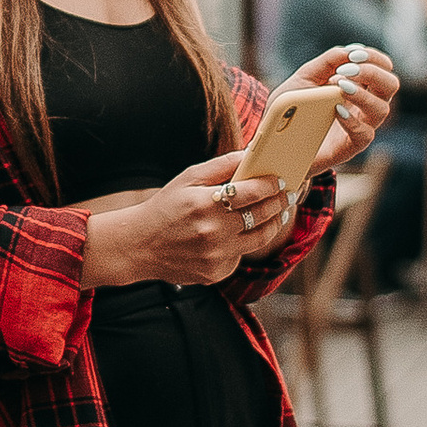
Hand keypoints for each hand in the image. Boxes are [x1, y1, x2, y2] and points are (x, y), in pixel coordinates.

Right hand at [82, 154, 293, 288]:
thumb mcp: (187, 178)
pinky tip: (242, 233)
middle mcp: (213, 232)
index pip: (252, 192)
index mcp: (205, 204)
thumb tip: (251, 154)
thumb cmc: (165, 207)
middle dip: (279, 202)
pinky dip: (244, 243)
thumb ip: (221, 166)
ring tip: (278, 214)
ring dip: (273, 224)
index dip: (272, 185)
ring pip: (259, 239)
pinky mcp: (216, 273)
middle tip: (287, 195)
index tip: (281, 180)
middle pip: (261, 216)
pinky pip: (241, 256)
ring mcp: (216, 256)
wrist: (139, 246)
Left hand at [283, 43, 399, 170]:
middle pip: (391, 85)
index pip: (383, 67)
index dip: (374, 57)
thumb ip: (327, 62)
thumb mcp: (305, 78)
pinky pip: (365, 134)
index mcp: (359, 85)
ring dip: (363, 94)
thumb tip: (349, 50)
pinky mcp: (351, 146)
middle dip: (373, 73)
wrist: (276, 140)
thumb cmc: (293, 107)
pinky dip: (353, 120)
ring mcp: (360, 125)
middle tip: (347, 70)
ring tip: (340, 87)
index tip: (353, 55)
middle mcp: (365, 104)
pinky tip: (337, 110)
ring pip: (381, 109)